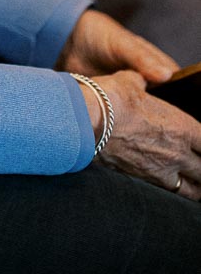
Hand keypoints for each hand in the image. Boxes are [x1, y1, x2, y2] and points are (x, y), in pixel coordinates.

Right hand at [59, 12, 199, 197]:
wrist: (84, 123)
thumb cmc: (108, 99)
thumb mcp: (129, 80)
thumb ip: (142, 82)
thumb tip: (140, 80)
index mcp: (181, 126)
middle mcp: (178, 152)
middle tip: (198, 163)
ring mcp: (162, 171)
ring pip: (194, 189)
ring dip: (197, 185)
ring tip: (196, 183)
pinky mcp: (145, 182)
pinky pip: (172, 193)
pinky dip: (178, 192)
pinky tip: (177, 189)